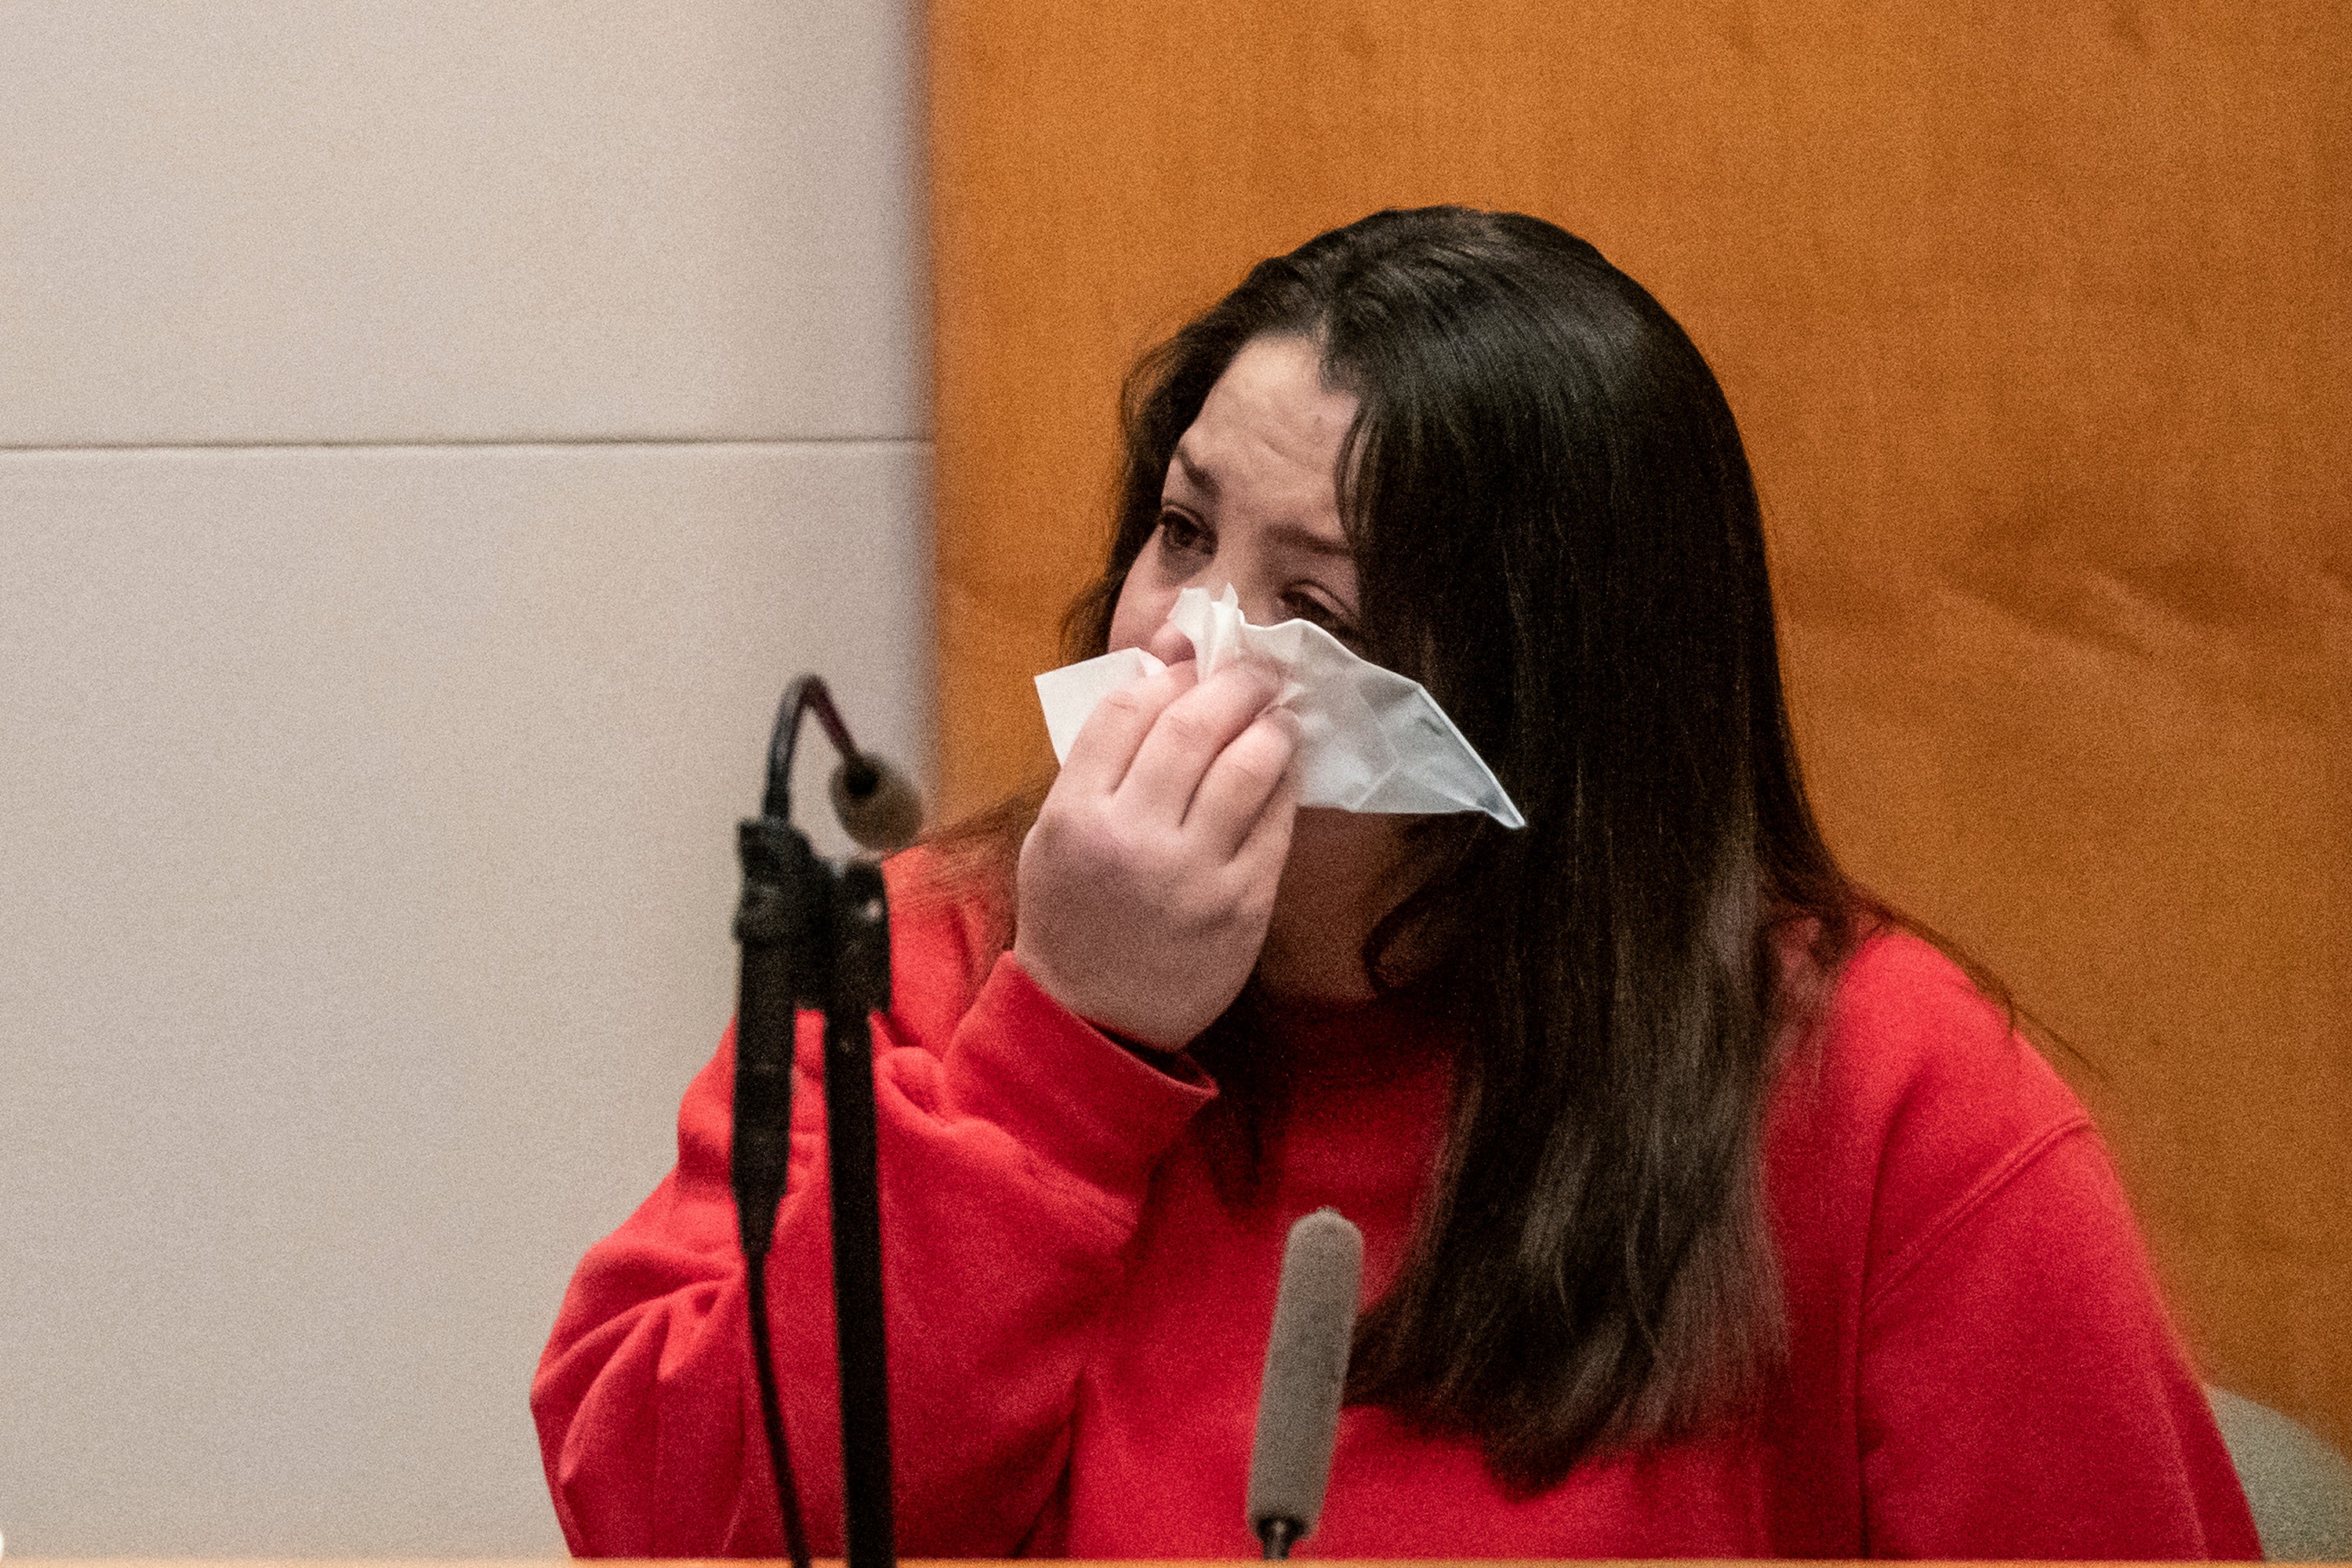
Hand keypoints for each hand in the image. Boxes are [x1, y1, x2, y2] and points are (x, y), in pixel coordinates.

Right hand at [1014, 637, 1299, 1051]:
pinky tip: (1284, 768)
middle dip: (1234, 683)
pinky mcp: (1243, 906)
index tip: (1190, 667)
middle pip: (1193, 726)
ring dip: (1270, 725)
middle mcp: (1134, 838)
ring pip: (1247, 768)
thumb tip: (1160, 684)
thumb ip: (1097, 765)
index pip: (1127, 710)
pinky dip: (1284, 784)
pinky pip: (1275, 824)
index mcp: (1076, 814)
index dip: (1167, 675)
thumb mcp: (1054, 834)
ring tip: (1277, 713)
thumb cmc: (1072, 915)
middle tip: (1256, 671)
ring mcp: (1194, 874)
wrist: (1094, 1019)